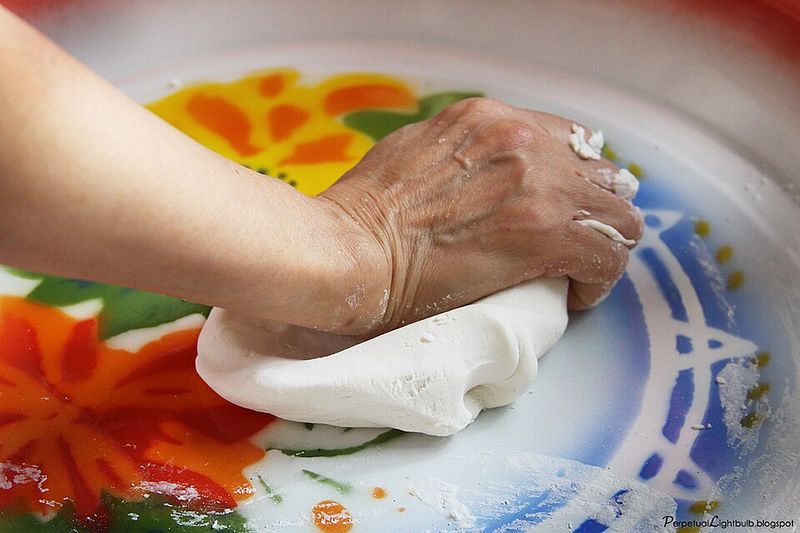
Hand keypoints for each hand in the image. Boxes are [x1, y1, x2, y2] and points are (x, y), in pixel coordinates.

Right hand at [318, 97, 642, 334]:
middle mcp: (522, 138)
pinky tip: (574, 296)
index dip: (571, 183)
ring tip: (576, 273)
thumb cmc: (364, 215)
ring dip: (601, 245)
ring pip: (618, 215)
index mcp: (489, 119)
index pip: (567, 142)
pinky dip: (598, 280)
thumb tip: (485, 181)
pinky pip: (608, 255)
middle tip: (572, 245)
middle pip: (602, 174)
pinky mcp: (545, 233)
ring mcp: (538, 183)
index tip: (556, 215)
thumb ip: (463, 155)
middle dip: (592, 212)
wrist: (347, 250)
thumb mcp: (416, 153)